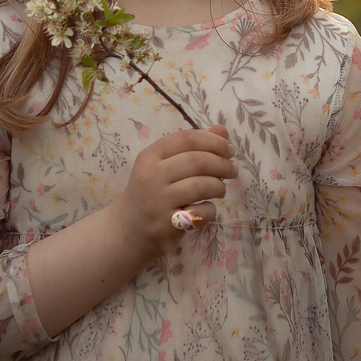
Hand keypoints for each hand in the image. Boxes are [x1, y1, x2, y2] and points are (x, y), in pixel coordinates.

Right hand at [114, 125, 234, 252]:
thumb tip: (221, 130)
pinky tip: (206, 209)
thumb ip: (192, 147)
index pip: (186, 138)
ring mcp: (157, 202)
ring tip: (220, 190)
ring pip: (201, 186)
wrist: (128, 230)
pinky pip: (201, 212)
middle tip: (233, 170)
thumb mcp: (162, 166)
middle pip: (197, 161)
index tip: (229, 149)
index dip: (213, 141)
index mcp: (149, 156)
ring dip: (219, 186)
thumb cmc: (150, 193)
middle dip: (222, 164)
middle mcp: (151, 176)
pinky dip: (211, 210)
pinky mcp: (166, 225)